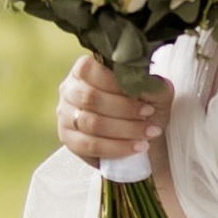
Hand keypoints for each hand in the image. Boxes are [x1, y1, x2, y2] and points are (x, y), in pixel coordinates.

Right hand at [56, 52, 171, 174]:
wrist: (141, 132)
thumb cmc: (143, 104)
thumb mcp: (152, 90)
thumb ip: (149, 84)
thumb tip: (144, 84)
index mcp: (84, 69)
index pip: (90, 71)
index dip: (118, 85)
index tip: (145, 99)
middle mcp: (69, 89)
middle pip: (90, 98)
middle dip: (124, 110)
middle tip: (149, 115)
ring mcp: (65, 115)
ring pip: (90, 123)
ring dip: (123, 130)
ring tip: (147, 134)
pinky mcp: (68, 139)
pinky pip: (88, 146)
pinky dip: (115, 148)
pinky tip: (135, 148)